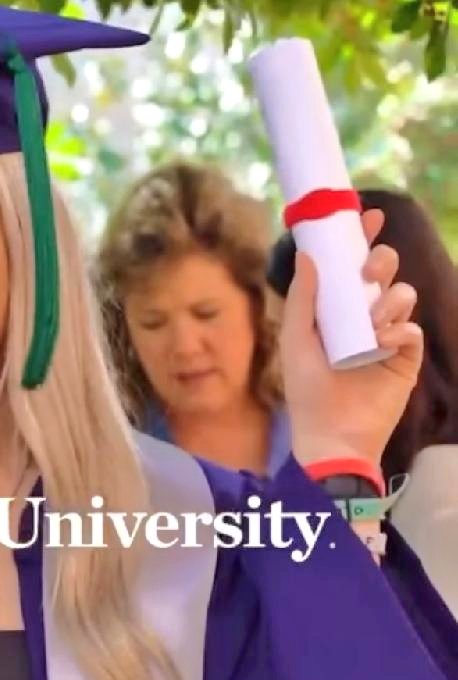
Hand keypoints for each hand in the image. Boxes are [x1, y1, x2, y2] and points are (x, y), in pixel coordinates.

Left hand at [281, 209, 422, 467]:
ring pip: (403, 295)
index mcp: (334, 311)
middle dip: (380, 262)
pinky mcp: (405, 359)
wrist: (331, 434)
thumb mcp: (296, 340)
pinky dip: (399, 331)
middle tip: (368, 272)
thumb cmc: (306, 390)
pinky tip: (382, 343)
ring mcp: (386, 337)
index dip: (361, 240)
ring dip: (390, 300)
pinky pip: (412, 330)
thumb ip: (302, 298)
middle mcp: (362, 319)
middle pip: (382, 273)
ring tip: (373, 323)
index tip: (368, 216)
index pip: (351, 268)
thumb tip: (306, 254)